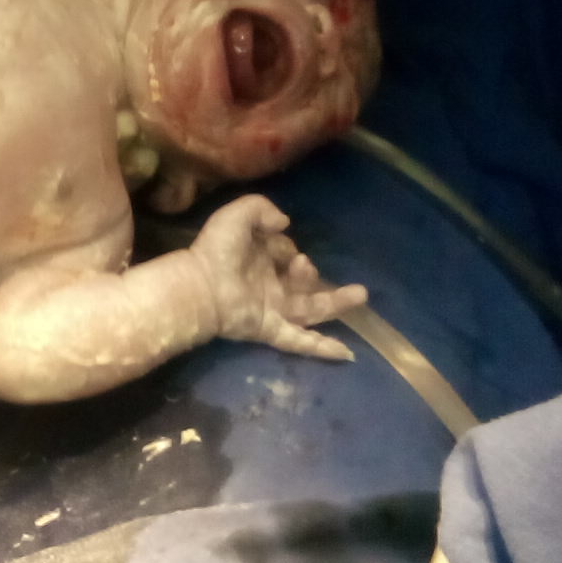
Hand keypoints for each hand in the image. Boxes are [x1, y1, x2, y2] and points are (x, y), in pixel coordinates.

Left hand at [186, 196, 364, 360]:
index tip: (281, 245)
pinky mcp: (269, 329)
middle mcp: (270, 284)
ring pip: (310, 310)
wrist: (201, 286)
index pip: (287, 254)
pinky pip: (298, 340)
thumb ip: (261, 209)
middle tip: (333, 267)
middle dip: (321, 278)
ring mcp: (272, 309)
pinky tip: (345, 353)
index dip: (287, 248)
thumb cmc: (216, 250)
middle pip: (304, 284)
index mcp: (261, 258)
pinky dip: (320, 347)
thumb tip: (285, 223)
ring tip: (361, 295)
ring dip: (336, 304)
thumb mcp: (237, 215)